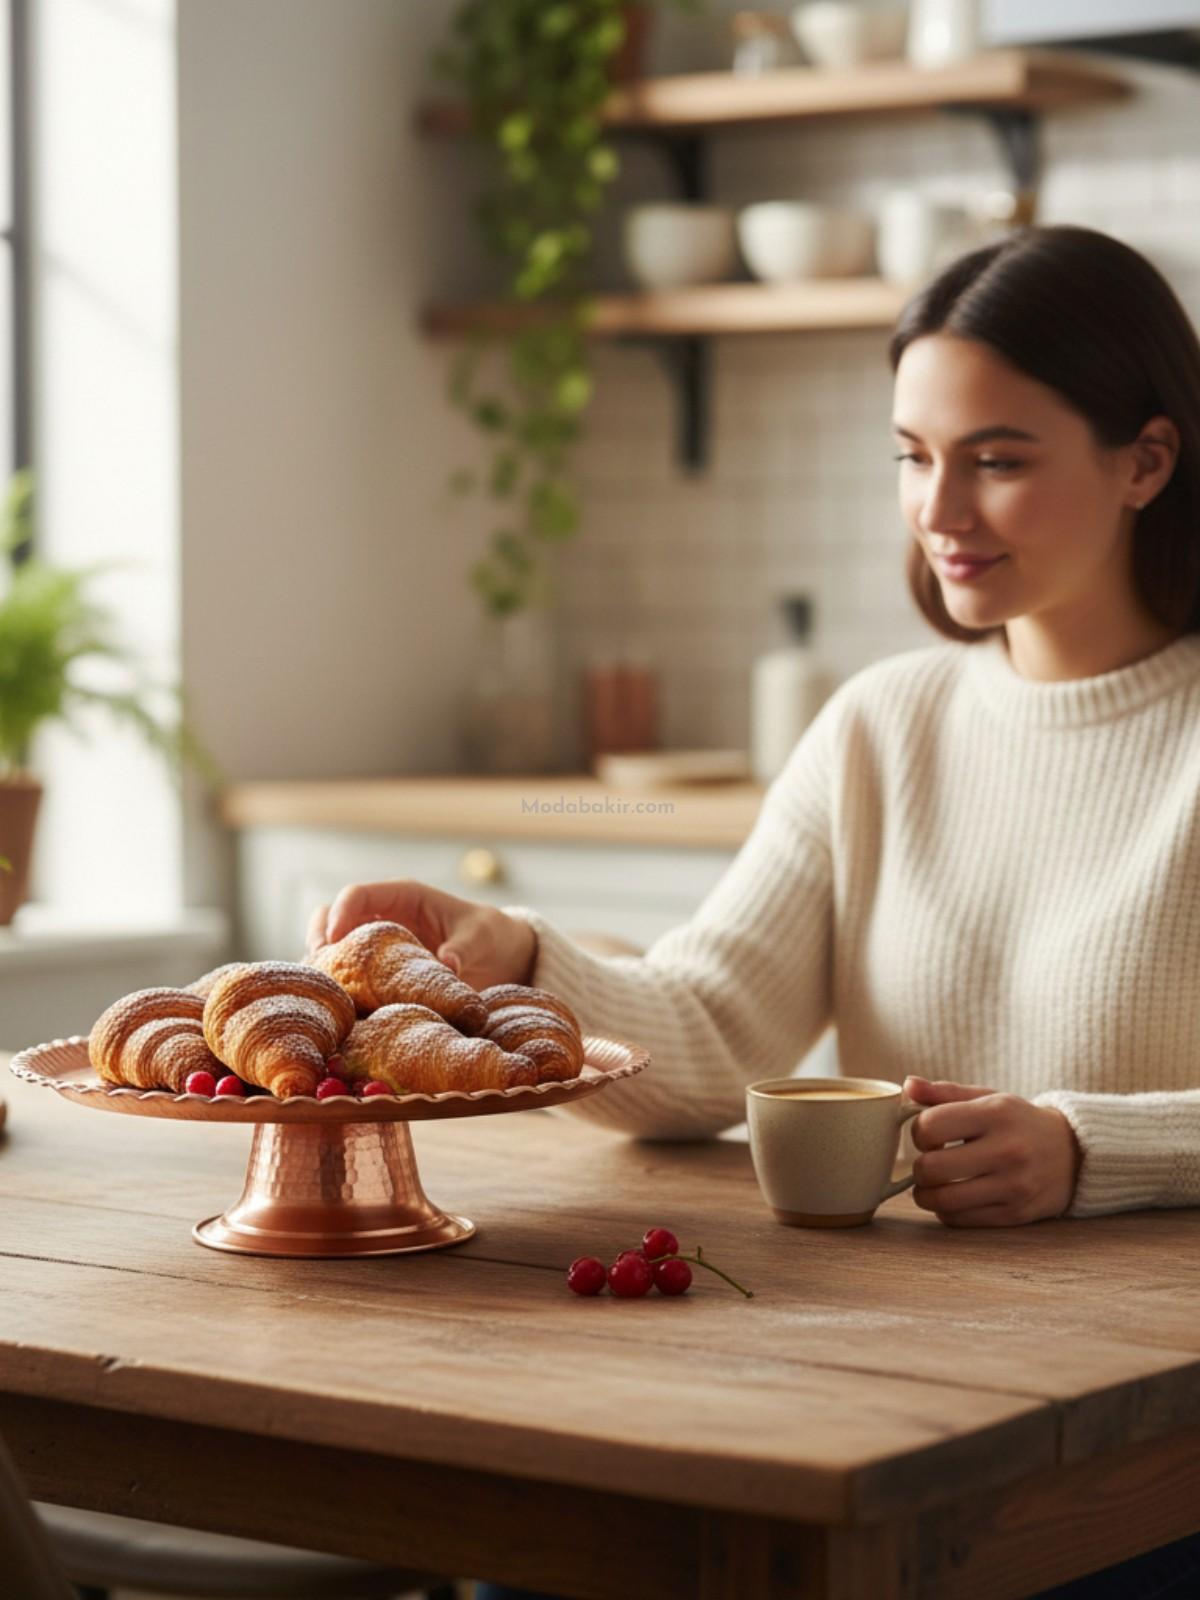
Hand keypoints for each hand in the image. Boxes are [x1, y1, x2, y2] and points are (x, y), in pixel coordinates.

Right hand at [304, 880, 537, 990]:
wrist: (504, 958)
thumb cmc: (490, 936)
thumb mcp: (481, 936)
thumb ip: (464, 947)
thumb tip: (447, 964)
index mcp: (403, 897)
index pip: (358, 895)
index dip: (341, 912)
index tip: (333, 940)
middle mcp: (382, 918)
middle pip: (331, 919)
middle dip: (319, 939)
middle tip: (319, 967)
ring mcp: (377, 947)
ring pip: (332, 949)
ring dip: (324, 967)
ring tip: (323, 991)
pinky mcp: (379, 975)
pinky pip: (348, 978)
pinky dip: (339, 989)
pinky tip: (339, 1009)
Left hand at [904, 1076, 1082, 1227]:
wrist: (1074, 1154)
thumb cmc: (1018, 1122)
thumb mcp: (988, 1098)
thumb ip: (945, 1093)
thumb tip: (908, 1085)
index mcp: (996, 1114)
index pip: (931, 1126)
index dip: (919, 1133)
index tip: (930, 1136)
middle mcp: (1007, 1150)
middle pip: (932, 1168)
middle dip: (919, 1168)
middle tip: (928, 1163)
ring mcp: (1013, 1186)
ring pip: (943, 1201)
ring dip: (926, 1195)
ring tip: (933, 1184)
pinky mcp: (1015, 1214)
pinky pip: (960, 1220)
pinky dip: (946, 1211)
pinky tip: (954, 1197)